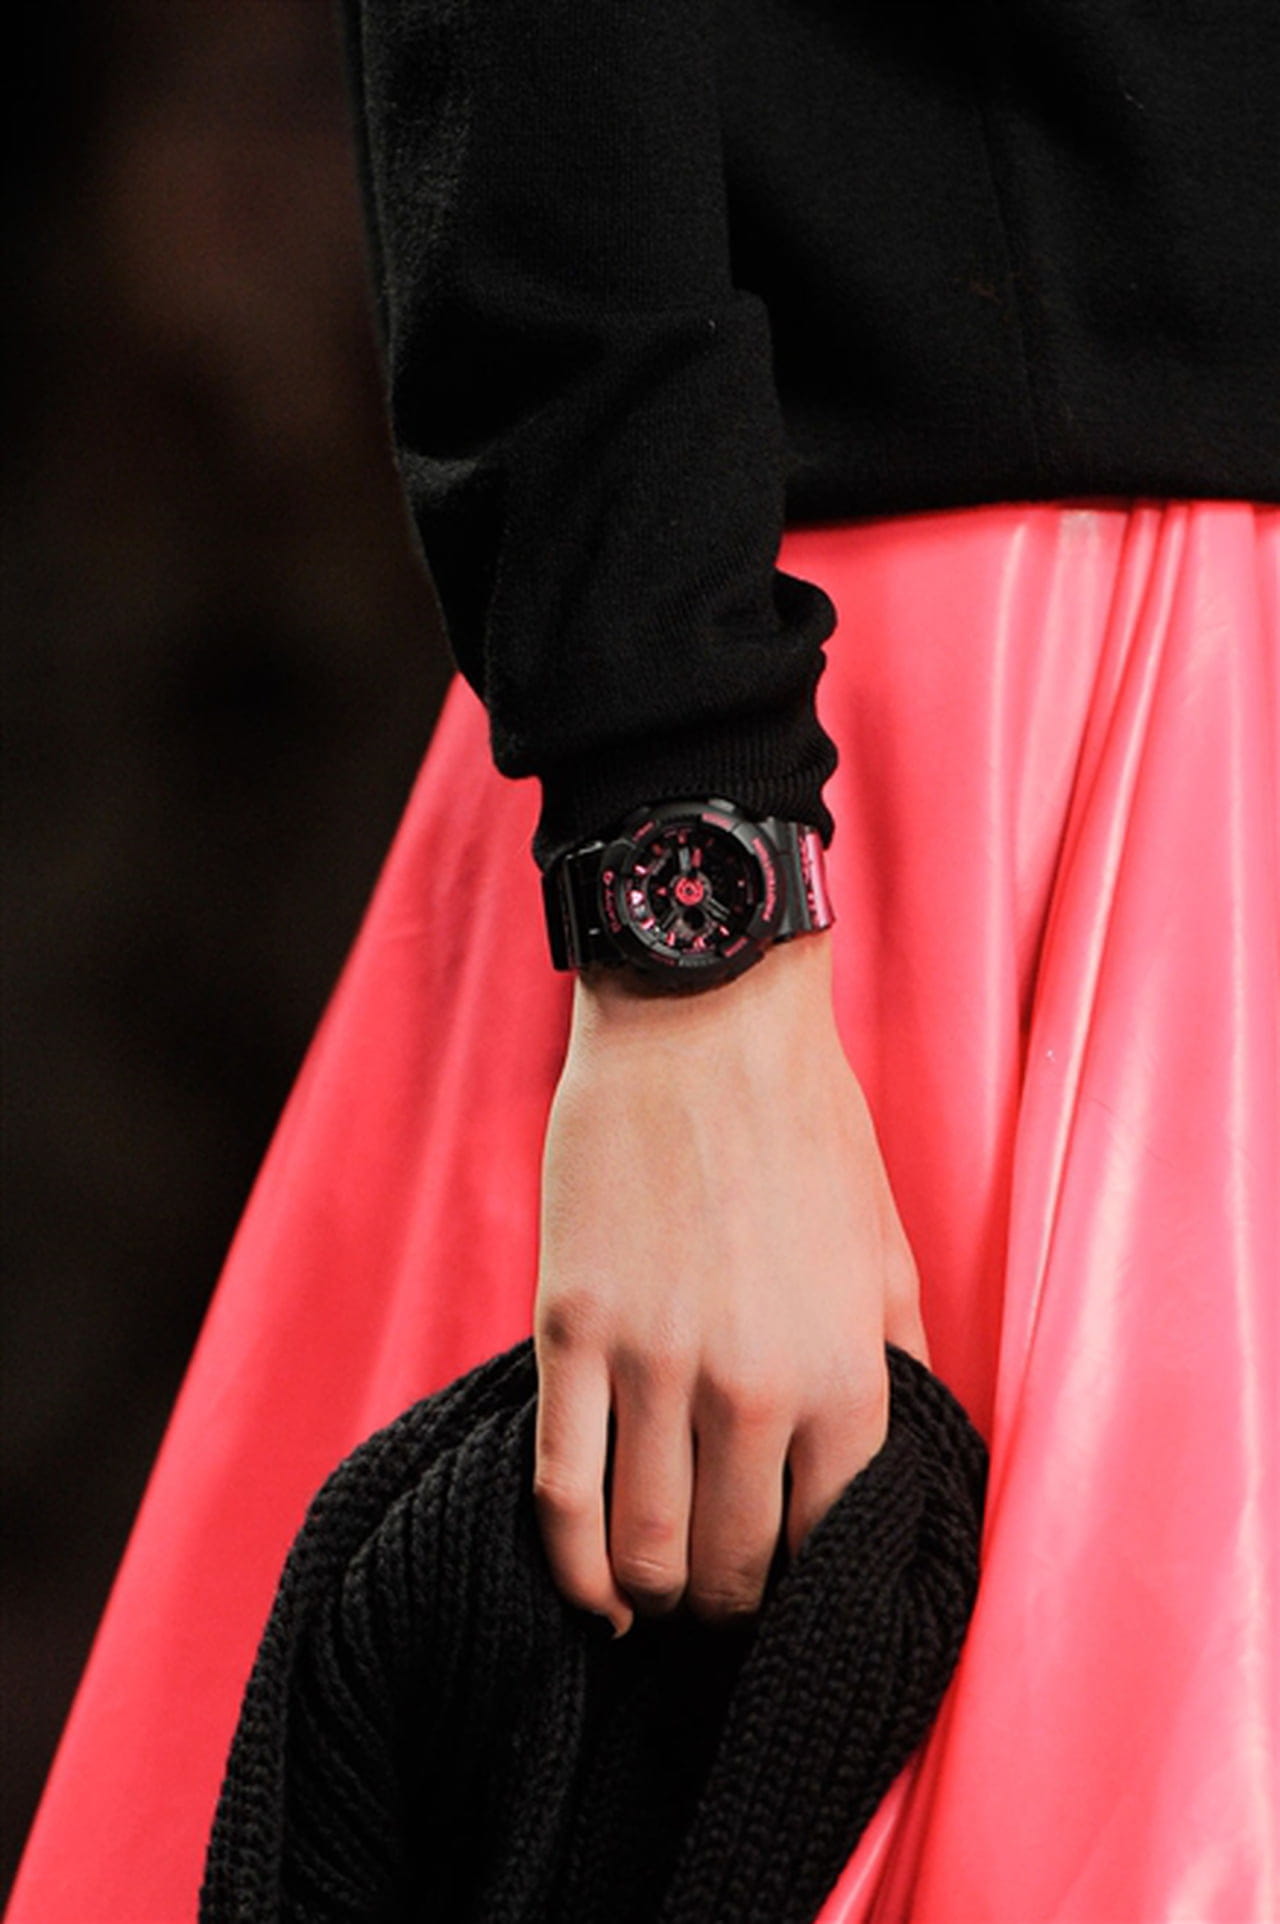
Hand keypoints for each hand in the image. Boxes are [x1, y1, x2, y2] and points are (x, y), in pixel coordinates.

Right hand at [532, 929, 928, 1636]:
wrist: (703, 1019)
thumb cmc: (805, 1128)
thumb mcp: (886, 1250)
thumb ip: (898, 1369)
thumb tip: (900, 1466)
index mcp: (845, 1370)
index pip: (828, 1549)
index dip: (806, 1590)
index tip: (786, 1586)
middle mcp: (753, 1384)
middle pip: (730, 1570)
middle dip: (725, 1603)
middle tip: (716, 1590)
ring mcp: (653, 1359)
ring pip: (641, 1549)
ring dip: (650, 1594)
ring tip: (654, 1589)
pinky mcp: (570, 1327)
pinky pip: (556, 1488)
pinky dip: (569, 1565)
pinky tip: (588, 1588)